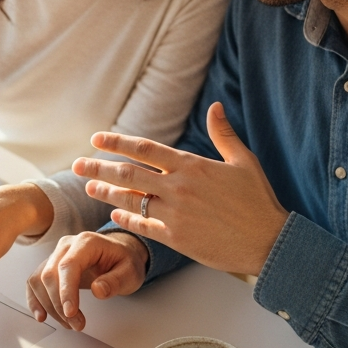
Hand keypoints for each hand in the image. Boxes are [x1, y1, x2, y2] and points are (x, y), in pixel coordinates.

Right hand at [26, 231, 148, 330]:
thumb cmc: (124, 261)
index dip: (66, 291)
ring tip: (69, 323)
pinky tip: (42, 316)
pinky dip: (35, 300)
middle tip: (76, 324)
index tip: (71, 313)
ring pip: (39, 281)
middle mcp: (67, 246)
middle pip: (50, 275)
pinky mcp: (50, 266)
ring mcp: (56, 255)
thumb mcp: (130, 271)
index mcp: (86, 242)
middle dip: (59, 304)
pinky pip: (34, 282)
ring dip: (50, 306)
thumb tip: (98, 290)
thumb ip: (116, 281)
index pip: (68, 266)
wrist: (119, 254)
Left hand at [74, 102, 287, 276]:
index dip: (117, 142)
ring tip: (88, 186)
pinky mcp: (177, 238)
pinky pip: (143, 226)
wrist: (268, 241)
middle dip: (99, 166)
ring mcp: (176, 214)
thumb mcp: (244, 162)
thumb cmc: (258, 201)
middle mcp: (179, 188)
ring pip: (131, 199)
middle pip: (129, 173)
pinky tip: (114, 214)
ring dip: (106, 192)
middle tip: (78, 163)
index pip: (145, 149)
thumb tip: (215, 107)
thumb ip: (224, 134)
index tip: (97, 139)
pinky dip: (126, 219)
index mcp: (192, 166)